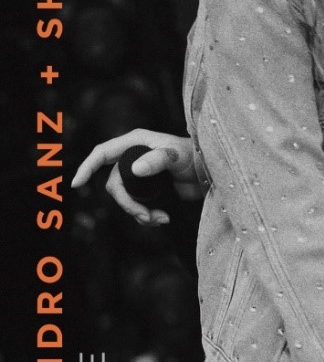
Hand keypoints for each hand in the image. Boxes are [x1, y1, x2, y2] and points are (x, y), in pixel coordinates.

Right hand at [71, 129, 200, 225]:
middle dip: (127, 203)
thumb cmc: (196, 156)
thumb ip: (159, 159)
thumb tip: (136, 169)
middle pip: (114, 185)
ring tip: (158, 218)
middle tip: (145, 215)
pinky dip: (145, 216)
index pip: (103, 153)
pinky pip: (136, 206)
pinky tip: (162, 218)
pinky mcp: (148, 190)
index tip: (77, 184)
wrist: (210, 173)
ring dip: (137, 212)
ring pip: (124, 198)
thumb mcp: (178, 156)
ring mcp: (140, 175)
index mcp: (136, 143)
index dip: (87, 167)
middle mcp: (134, 157)